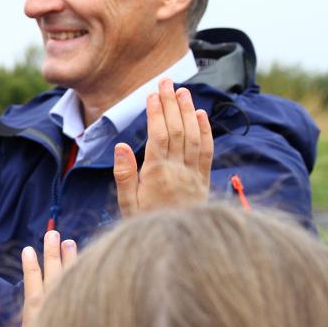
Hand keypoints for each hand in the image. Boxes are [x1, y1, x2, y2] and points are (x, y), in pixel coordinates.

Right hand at [113, 79, 213, 215]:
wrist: (177, 245)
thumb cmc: (146, 224)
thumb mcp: (127, 205)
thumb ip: (124, 175)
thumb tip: (120, 146)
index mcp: (157, 175)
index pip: (159, 136)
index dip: (157, 113)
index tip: (152, 94)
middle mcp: (178, 171)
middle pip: (177, 130)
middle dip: (171, 104)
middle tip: (165, 81)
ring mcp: (193, 175)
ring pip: (194, 136)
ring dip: (188, 111)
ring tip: (182, 91)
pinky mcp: (203, 180)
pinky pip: (207, 151)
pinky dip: (206, 130)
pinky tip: (201, 114)